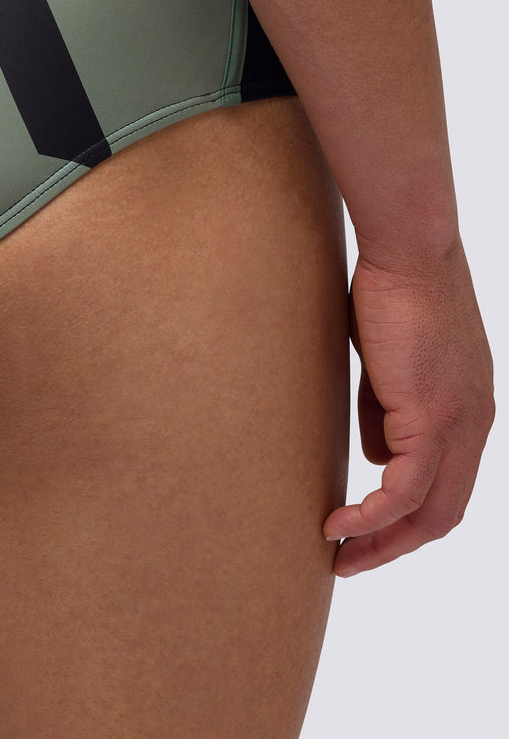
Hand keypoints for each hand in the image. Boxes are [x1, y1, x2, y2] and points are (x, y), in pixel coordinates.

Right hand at [322, 238, 494, 576]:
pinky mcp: (431, 416)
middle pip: (443, 514)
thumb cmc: (394, 292)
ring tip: (338, 552)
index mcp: (469, 412)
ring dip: (381, 541)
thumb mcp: (389, 363)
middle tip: (349, 561)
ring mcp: (458, 424)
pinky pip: (403, 488)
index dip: (407, 519)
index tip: (366, 532)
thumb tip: (375, 454)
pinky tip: (339, 521)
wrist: (411, 251)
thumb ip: (386, 411)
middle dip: (394, 546)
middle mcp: (474, 426)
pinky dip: (372, 515)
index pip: (447, 487)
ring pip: (428, 511)